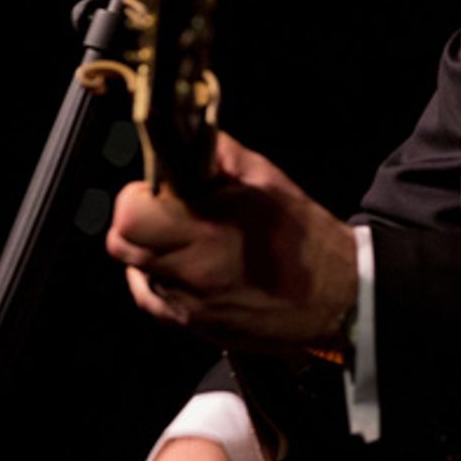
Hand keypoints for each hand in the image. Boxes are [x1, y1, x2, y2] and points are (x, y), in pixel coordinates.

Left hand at [107, 130, 356, 351]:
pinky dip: (155, 278)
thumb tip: (183, 134)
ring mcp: (188, 303)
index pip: (130, 212)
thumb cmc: (305, 236)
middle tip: (168, 208)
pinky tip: (182, 266)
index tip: (159, 187)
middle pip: (122, 242)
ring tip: (186, 237)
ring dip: (150, 248)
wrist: (338, 296)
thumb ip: (217, 153)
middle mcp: (190, 270)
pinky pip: (150, 297)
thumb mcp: (265, 179)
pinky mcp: (193, 325)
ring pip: (136, 268)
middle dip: (138, 219)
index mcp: (207, 229)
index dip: (139, 194)